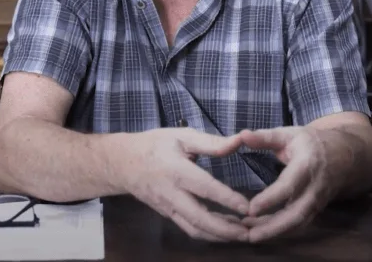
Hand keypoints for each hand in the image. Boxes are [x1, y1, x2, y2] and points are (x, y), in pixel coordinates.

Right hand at [116, 128, 251, 241]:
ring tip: (243, 234)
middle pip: (199, 218)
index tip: (247, 206)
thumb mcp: (180, 136)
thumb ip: (211, 142)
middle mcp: (171, 194)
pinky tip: (227, 230)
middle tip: (250, 232)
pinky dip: (210, 233)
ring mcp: (168, 208)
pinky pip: (190, 228)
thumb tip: (239, 141)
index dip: (226, 198)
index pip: (204, 188)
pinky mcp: (168, 215)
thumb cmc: (153, 145)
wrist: (122, 163)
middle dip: (226, 229)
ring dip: (220, 236)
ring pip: (195, 229)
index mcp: (176, 170)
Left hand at [236, 126, 334, 242]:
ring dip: (275, 232)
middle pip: (296, 213)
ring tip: (251, 235)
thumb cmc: (311, 142)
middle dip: (273, 227)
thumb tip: (242, 135)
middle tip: (249, 235)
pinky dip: (282, 231)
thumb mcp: (289, 134)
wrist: (345, 155)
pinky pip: (300, 224)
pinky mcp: (316, 210)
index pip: (289, 186)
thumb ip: (265, 137)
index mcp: (307, 165)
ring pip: (298, 223)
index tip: (251, 208)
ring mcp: (317, 201)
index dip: (270, 199)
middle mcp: (315, 187)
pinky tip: (262, 232)